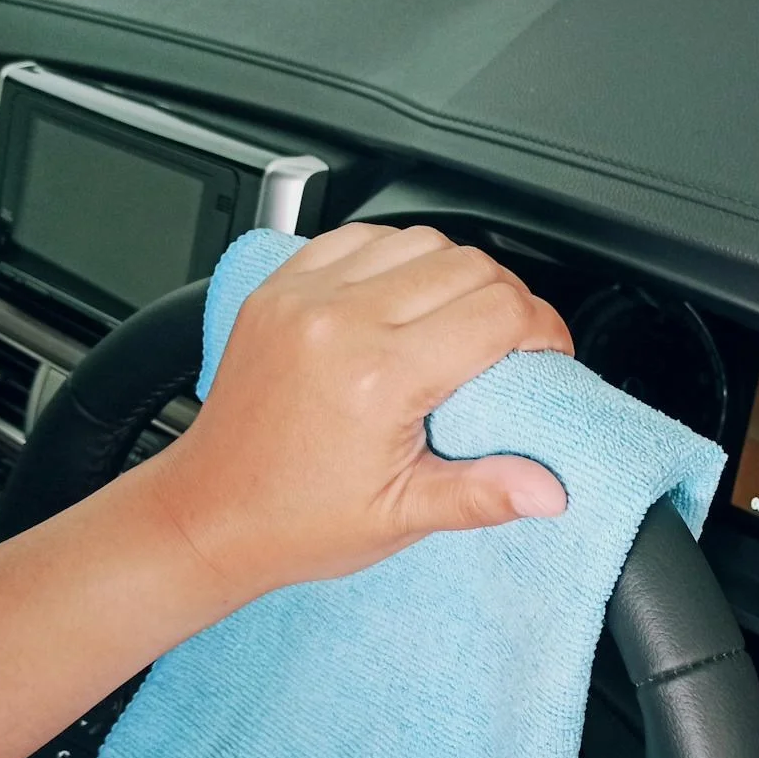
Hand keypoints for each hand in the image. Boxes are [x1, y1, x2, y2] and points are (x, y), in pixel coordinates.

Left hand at [135, 223, 573, 597]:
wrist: (208, 515)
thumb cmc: (294, 520)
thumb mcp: (401, 518)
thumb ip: (483, 495)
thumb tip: (550, 490)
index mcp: (377, 377)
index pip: (498, 312)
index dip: (543, 330)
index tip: (547, 356)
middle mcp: (339, 322)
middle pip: (469, 266)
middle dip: (509, 300)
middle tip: (512, 345)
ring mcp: (305, 297)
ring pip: (420, 240)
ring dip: (456, 273)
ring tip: (460, 321)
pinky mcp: (280, 288)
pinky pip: (359, 237)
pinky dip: (397, 256)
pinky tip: (406, 295)